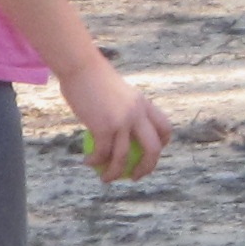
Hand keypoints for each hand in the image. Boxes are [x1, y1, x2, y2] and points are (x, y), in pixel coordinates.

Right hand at [70, 60, 173, 182]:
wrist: (80, 67)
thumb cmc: (92, 76)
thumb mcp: (116, 92)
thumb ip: (122, 108)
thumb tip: (117, 126)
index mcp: (143, 103)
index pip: (163, 127)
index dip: (162, 144)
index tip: (150, 154)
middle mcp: (138, 113)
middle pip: (154, 148)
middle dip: (148, 167)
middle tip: (135, 176)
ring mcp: (122, 121)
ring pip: (126, 157)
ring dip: (116, 173)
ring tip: (106, 178)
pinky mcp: (104, 126)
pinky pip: (103, 153)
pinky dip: (96, 161)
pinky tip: (88, 162)